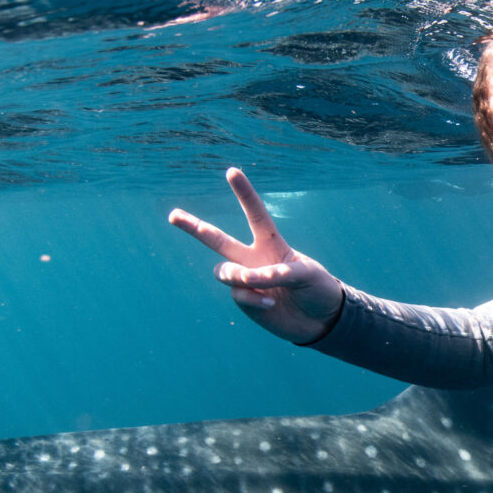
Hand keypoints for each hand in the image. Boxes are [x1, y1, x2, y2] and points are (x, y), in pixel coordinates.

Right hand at [168, 168, 343, 344]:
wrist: (320, 320)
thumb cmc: (317, 289)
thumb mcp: (306, 274)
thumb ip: (277, 273)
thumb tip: (248, 279)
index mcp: (272, 243)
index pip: (256, 215)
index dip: (244, 194)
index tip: (232, 172)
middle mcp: (253, 259)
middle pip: (217, 239)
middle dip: (193, 227)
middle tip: (173, 215)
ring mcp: (246, 280)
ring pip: (223, 271)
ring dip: (236, 275)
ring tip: (254, 282)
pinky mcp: (245, 300)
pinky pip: (237, 294)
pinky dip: (254, 298)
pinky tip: (271, 303)